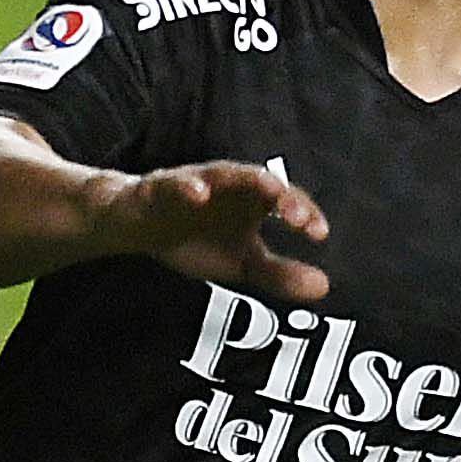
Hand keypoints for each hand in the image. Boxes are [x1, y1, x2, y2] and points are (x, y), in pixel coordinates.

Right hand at [102, 161, 329, 302]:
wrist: (136, 227)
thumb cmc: (194, 237)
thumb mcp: (242, 263)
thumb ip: (280, 274)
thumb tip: (325, 287)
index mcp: (252, 200)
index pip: (286, 201)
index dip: (304, 214)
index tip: (318, 234)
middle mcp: (229, 185)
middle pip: (262, 181)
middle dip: (282, 195)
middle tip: (298, 216)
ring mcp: (195, 182)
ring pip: (223, 174)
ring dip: (245, 179)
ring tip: (267, 188)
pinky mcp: (160, 188)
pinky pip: (174, 185)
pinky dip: (187, 187)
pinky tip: (199, 195)